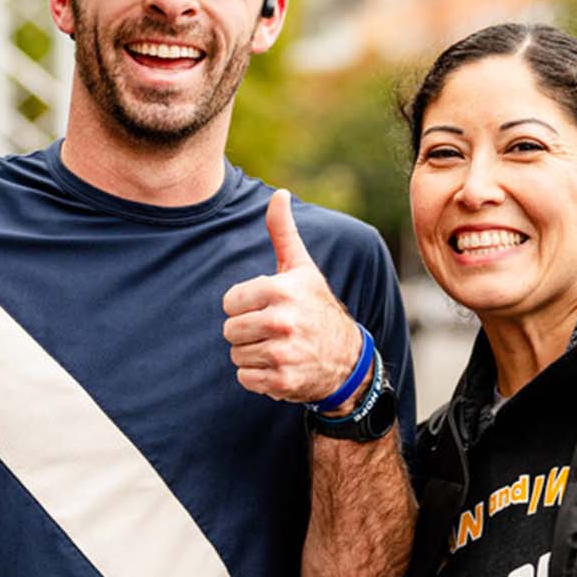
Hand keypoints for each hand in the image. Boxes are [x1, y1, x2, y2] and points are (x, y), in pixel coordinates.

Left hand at [222, 190, 361, 406]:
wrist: (347, 358)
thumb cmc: (316, 307)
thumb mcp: (302, 268)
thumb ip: (283, 232)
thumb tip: (279, 194)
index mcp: (282, 291)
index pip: (230, 302)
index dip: (244, 305)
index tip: (266, 306)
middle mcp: (283, 322)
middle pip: (230, 330)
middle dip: (246, 331)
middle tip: (272, 330)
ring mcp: (283, 354)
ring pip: (236, 355)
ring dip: (251, 354)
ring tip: (277, 347)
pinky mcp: (282, 382)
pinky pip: (244, 378)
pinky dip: (257, 376)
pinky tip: (279, 366)